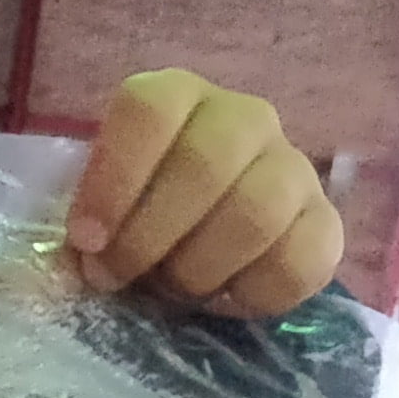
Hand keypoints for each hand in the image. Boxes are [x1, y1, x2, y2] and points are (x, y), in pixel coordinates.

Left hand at [65, 69, 343, 316]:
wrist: (203, 236)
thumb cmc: (136, 213)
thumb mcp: (99, 205)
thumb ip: (84, 225)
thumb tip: (74, 267)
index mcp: (177, 96)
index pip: (150, 110)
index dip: (114, 176)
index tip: (86, 239)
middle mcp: (244, 118)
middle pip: (206, 164)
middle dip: (149, 235)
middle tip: (117, 276)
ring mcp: (293, 166)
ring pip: (257, 212)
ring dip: (200, 267)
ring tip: (173, 289)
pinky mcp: (324, 221)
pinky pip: (302, 261)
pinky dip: (253, 294)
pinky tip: (224, 301)